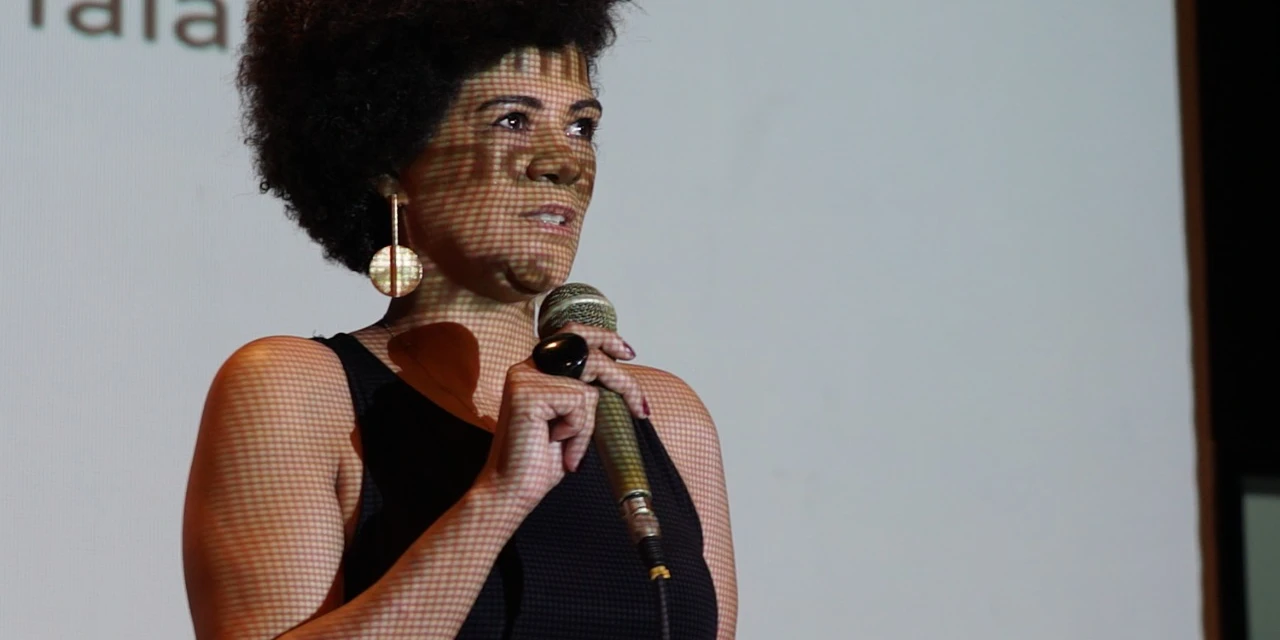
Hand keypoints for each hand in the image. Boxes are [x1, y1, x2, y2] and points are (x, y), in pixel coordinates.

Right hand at [482, 324, 648, 508]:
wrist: (513, 490)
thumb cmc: (540, 460)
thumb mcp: (572, 419)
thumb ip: (584, 392)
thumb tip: (619, 376)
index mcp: (535, 370)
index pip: (573, 334)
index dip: (604, 338)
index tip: (629, 353)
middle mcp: (528, 368)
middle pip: (589, 354)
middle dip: (623, 382)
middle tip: (641, 410)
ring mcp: (525, 378)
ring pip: (588, 389)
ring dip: (587, 424)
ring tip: (569, 445)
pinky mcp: (528, 394)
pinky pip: (579, 403)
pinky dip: (578, 431)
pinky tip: (556, 443)